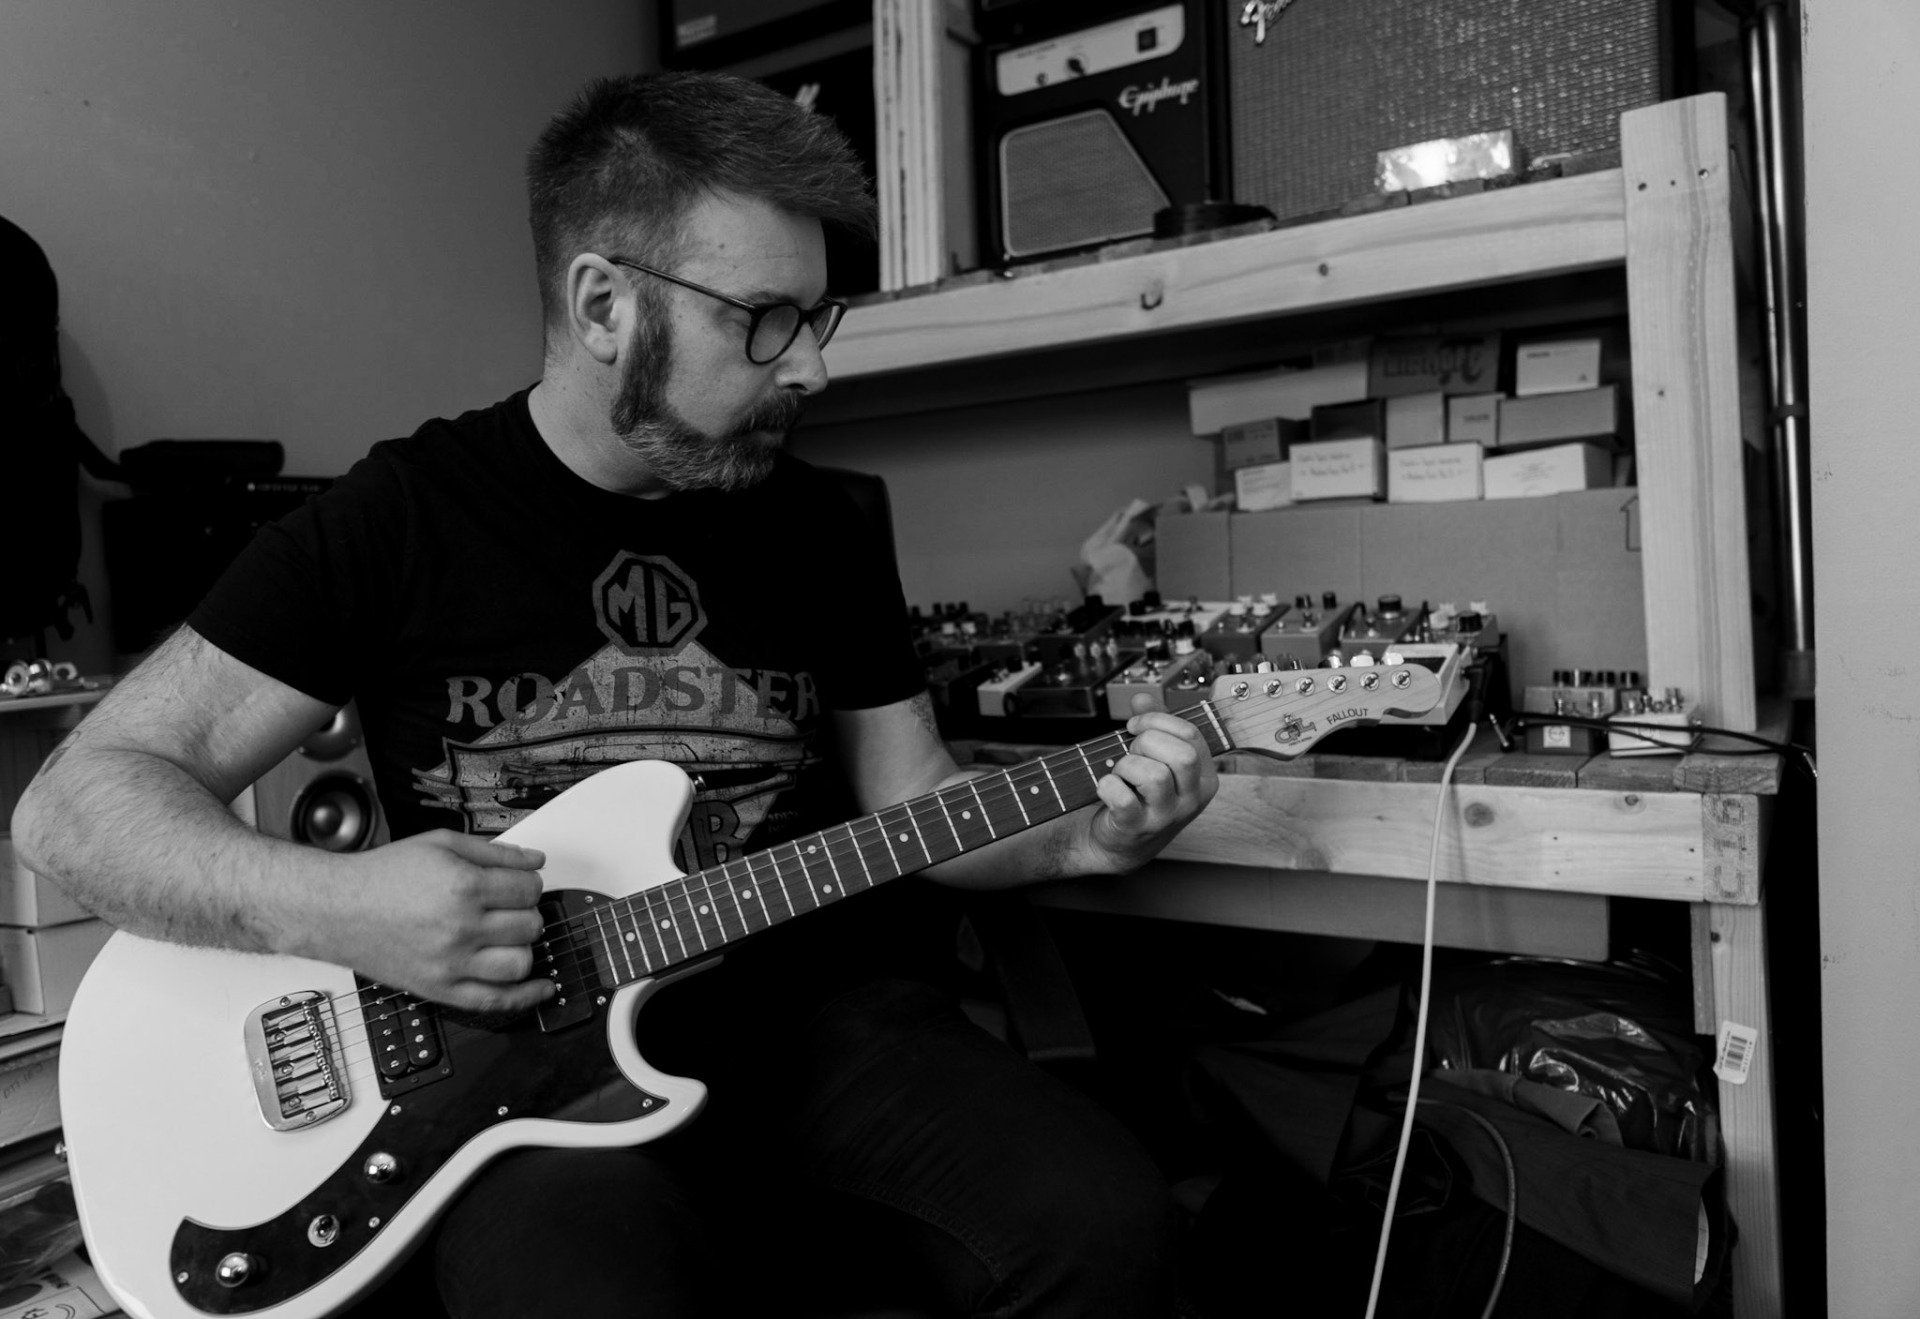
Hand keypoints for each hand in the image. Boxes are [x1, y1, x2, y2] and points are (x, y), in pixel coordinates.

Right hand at [305, 831, 555, 1013]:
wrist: (338, 909)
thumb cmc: (383, 876)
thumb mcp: (441, 844)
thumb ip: (495, 852)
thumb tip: (535, 860)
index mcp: (464, 888)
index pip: (529, 889)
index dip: (529, 882)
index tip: (519, 883)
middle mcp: (460, 928)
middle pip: (530, 924)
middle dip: (526, 911)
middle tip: (508, 906)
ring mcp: (451, 963)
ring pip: (521, 962)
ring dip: (523, 947)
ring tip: (507, 935)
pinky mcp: (441, 989)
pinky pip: (496, 1001)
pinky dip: (526, 996)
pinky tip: (543, 987)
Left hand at [1081, 692, 1219, 873]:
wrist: (1122, 843)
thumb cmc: (1141, 795)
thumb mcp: (1154, 759)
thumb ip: (1152, 725)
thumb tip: (1142, 698)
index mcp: (1203, 777)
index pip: (1191, 734)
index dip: (1157, 721)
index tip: (1134, 726)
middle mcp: (1192, 799)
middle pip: (1181, 755)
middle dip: (1147, 743)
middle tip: (1131, 753)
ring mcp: (1167, 817)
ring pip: (1155, 776)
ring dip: (1126, 765)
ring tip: (1120, 773)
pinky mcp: (1138, 828)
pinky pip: (1123, 799)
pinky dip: (1108, 786)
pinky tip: (1106, 787)